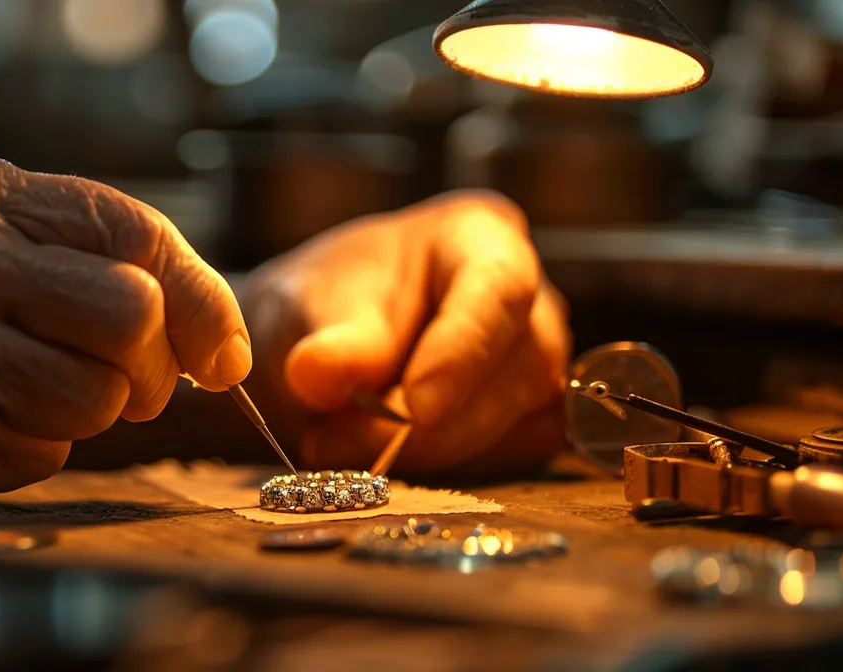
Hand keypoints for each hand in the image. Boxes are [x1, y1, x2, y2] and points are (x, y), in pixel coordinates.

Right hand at [0, 149, 248, 509]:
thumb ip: (57, 247)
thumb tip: (192, 315)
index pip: (131, 229)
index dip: (200, 296)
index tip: (222, 351)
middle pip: (130, 315)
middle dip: (149, 366)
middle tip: (125, 384)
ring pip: (96, 397)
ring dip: (88, 417)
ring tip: (27, 399)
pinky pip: (40, 452)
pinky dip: (30, 450)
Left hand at [237, 190, 570, 477]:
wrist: (322, 347)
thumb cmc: (325, 304)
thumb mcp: (305, 305)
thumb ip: (326, 338)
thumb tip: (319, 374)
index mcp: (480, 236)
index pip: (499, 288)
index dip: (464, 350)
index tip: (417, 404)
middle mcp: (530, 300)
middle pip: (515, 369)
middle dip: (424, 423)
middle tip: (330, 440)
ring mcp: (537, 366)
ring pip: (510, 427)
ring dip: (417, 453)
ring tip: (330, 442)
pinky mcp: (528, 426)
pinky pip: (500, 465)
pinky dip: (433, 473)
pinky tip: (371, 457)